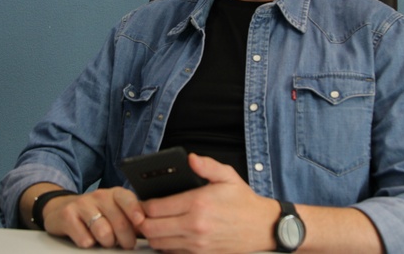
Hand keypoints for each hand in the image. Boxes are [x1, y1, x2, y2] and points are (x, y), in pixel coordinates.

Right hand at [41, 186, 144, 248]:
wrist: (62, 208)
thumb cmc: (95, 212)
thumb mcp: (114, 209)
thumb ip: (132, 217)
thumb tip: (152, 227)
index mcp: (114, 193)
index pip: (128, 199)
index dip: (135, 211)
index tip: (141, 222)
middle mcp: (99, 196)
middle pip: (119, 221)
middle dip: (125, 239)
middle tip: (126, 244)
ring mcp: (82, 204)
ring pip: (103, 231)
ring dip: (106, 242)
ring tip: (105, 240)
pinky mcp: (68, 216)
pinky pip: (85, 239)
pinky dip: (88, 243)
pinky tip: (87, 238)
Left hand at [138, 153, 277, 253]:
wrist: (262, 227)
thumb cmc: (243, 201)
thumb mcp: (227, 176)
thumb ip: (207, 165)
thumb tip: (191, 159)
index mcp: (198, 203)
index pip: (155, 207)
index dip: (143, 204)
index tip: (142, 200)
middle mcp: (195, 226)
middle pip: (151, 228)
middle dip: (141, 220)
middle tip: (141, 213)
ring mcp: (197, 244)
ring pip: (158, 243)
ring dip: (151, 234)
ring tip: (152, 223)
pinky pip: (172, 253)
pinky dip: (165, 245)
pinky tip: (168, 234)